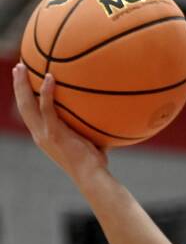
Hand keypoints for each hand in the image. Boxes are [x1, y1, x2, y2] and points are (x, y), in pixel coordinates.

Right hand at [12, 64, 108, 183]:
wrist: (91, 176)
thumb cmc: (95, 163)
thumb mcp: (90, 141)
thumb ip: (92, 128)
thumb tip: (109, 116)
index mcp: (44, 136)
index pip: (30, 114)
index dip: (25, 97)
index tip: (24, 82)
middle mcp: (39, 134)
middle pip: (23, 106)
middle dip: (18, 86)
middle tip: (18, 68)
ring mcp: (44, 134)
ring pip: (27, 104)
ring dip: (22, 85)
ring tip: (21, 67)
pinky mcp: (53, 133)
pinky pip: (47, 108)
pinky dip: (47, 92)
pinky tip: (50, 77)